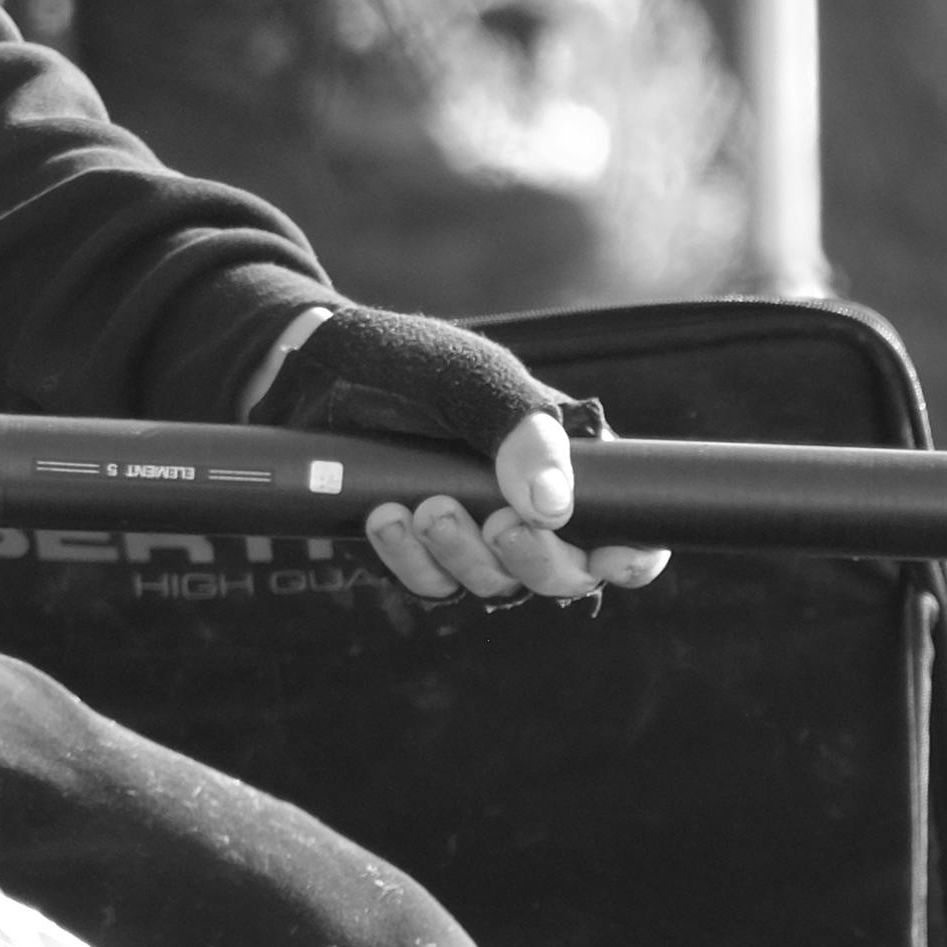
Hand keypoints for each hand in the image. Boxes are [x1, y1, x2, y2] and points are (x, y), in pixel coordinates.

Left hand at [253, 304, 670, 606]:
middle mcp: (528, 505)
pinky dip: (409, 558)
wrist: (315, 369)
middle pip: (564, 573)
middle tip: (498, 524)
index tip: (608, 557)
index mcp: (565, 460)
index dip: (631, 556)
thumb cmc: (407, 362)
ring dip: (463, 554)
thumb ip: (521, 430)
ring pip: (495, 584)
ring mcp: (473, 531)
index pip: (627, 529)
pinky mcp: (421, 550)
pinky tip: (386, 518)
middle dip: (535, 558)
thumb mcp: (471, 379)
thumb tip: (554, 507)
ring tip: (426, 508)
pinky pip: (431, 582)